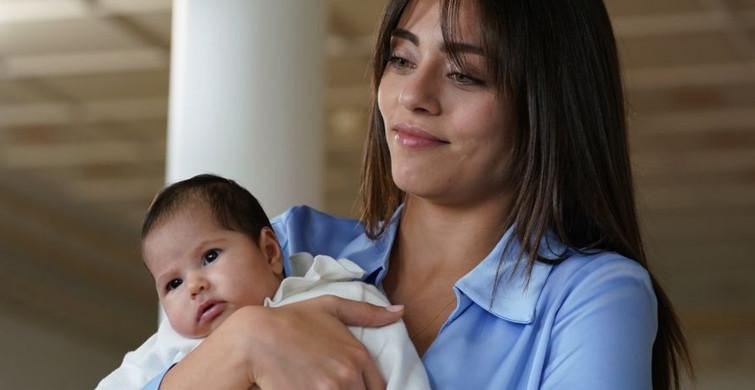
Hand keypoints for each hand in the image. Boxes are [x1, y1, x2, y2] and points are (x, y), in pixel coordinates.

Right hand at [160, 296, 402, 389]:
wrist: (255, 338)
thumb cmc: (292, 320)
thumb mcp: (330, 307)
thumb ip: (367, 312)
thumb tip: (400, 312)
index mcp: (358, 355)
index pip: (379, 387)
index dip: (366, 387)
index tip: (351, 383)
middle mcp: (349, 376)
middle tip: (331, 383)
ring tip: (317, 384)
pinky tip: (309, 389)